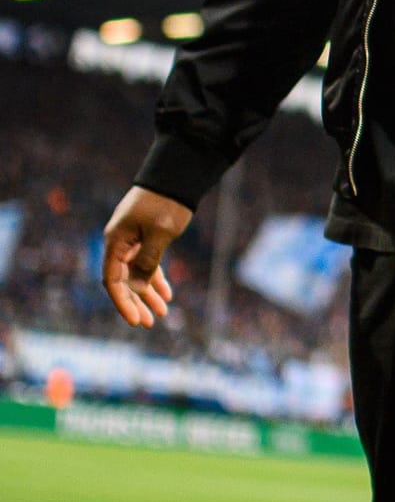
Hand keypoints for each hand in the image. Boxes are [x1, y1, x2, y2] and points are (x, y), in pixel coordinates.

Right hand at [100, 186, 191, 328]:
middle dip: (135, 303)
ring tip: (161, 314)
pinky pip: (148, 264)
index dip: (122, 302)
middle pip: (123, 281)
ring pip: (136, 275)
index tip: (134, 320)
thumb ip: (148, 259)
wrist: (176, 177)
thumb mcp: (160, 232)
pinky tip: (166, 294)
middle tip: (148, 323)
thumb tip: (138, 284)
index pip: (113, 280)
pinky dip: (156, 279)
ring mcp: (132, 241)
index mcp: (116, 242)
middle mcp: (120, 244)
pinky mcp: (146, 238)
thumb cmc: (166, 203)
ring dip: (147, 294)